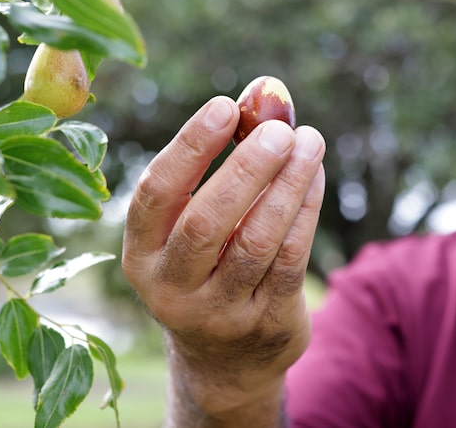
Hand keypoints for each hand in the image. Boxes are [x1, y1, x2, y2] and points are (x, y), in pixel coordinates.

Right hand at [122, 95, 325, 423]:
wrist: (224, 360)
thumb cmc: (209, 264)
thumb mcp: (197, 223)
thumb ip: (225, 159)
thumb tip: (267, 96)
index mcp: (141, 255)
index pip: (156, 195)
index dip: (190, 147)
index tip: (226, 106)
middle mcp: (171, 289)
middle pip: (207, 222)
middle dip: (246, 168)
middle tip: (279, 129)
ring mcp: (219, 313)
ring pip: (257, 241)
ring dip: (288, 185)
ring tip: (309, 141)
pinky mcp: (265, 323)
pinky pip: (290, 259)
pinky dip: (306, 210)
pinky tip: (314, 175)